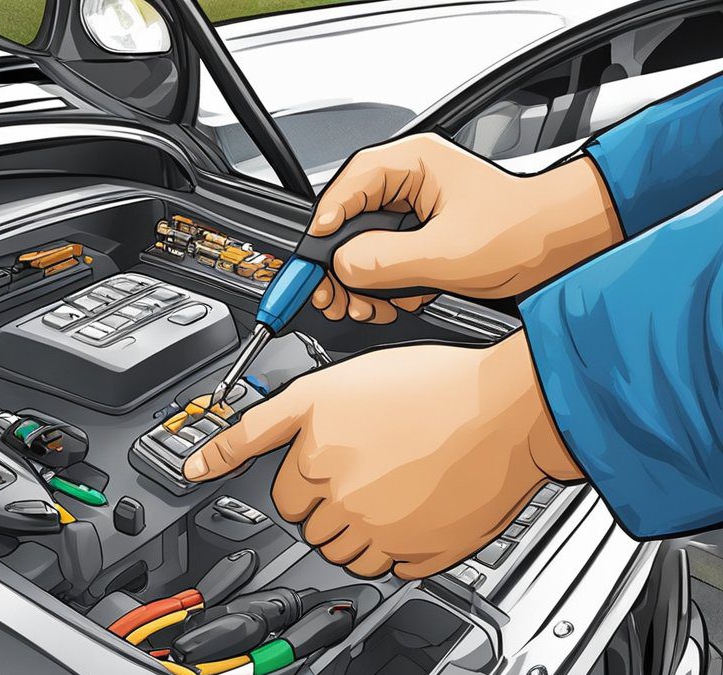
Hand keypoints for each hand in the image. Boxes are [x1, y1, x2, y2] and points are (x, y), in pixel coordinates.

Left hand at [182, 335, 582, 578]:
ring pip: (347, 551)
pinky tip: (419, 508)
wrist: (507, 409)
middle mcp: (339, 502)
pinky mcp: (421, 556)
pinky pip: (393, 567)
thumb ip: (254, 429)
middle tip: (371, 466)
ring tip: (396, 485)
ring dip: (360, 528)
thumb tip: (196, 465)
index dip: (304, 477)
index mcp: (314, 461)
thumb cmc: (426, 387)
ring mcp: (381, 534)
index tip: (315, 485)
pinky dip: (400, 546)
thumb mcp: (324, 388)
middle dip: (331, 500)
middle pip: (313, 524)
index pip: (283, 494)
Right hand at [308, 133, 622, 323]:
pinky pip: (383, 263)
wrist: (566, 248)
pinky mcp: (420, 240)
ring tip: (371, 306)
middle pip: (349, 221)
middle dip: (341, 264)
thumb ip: (386, 260)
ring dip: (362, 282)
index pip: (349, 183)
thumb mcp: (448, 252)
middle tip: (334, 295)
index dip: (326, 222)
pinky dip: (383, 288)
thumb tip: (341, 267)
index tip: (314, 256)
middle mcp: (410, 183)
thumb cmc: (527, 230)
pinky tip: (395, 303)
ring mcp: (414, 213)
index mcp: (415, 163)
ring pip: (363, 247)